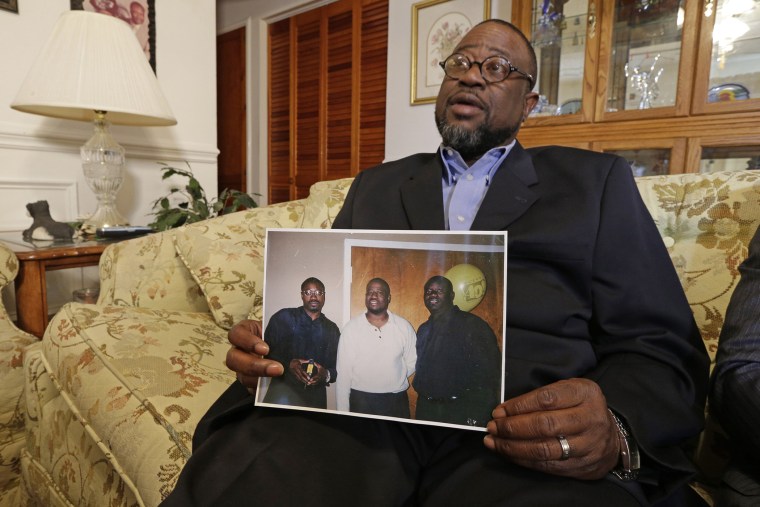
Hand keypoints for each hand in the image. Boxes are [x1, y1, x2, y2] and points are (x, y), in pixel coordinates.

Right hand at [225, 319, 283, 388]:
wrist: (286, 348)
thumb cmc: (280, 334)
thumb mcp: (279, 328)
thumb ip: (282, 329)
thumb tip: (296, 329)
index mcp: (244, 332)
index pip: (235, 334)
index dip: (247, 342)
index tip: (265, 349)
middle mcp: (239, 351)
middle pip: (233, 359)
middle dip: (254, 365)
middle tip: (276, 368)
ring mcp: (242, 368)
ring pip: (241, 376)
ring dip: (259, 378)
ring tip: (278, 378)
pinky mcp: (249, 383)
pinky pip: (251, 389)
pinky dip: (262, 389)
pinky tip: (275, 387)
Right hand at [289, 359, 327, 385]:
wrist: (290, 363)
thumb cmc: (296, 361)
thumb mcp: (300, 360)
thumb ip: (305, 361)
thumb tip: (309, 360)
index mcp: (298, 367)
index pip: (302, 372)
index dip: (305, 375)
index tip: (309, 378)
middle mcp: (296, 370)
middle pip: (301, 376)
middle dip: (305, 380)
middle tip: (309, 382)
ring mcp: (295, 373)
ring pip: (299, 378)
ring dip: (304, 381)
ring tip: (307, 383)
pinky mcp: (294, 374)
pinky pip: (298, 378)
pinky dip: (301, 380)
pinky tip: (304, 382)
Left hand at [484, 378, 619, 479]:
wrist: (611, 436)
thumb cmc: (581, 407)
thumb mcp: (569, 391)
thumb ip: (543, 397)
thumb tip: (505, 410)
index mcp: (585, 393)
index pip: (546, 398)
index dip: (518, 405)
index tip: (499, 411)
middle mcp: (590, 419)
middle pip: (545, 425)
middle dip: (512, 427)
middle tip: (493, 427)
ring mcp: (588, 445)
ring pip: (544, 449)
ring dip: (513, 447)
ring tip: (494, 441)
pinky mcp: (583, 466)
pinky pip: (548, 466)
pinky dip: (523, 460)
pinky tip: (509, 453)